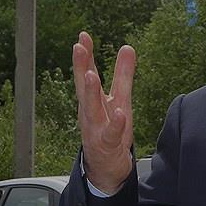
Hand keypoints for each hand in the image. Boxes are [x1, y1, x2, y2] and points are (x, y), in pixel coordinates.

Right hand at [72, 32, 134, 193]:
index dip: (85, 55)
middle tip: (78, 48)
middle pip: (84, 87)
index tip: (83, 36)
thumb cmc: (110, 132)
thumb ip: (123, 74)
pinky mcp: (107, 146)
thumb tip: (127, 47)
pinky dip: (115, 124)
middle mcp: (90, 113)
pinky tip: (120, 113)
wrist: (106, 169)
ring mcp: (96, 129)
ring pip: (91, 110)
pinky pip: (111, 134)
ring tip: (90, 75)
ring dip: (90, 92)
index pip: (87, 73)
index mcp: (93, 100)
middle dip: (80, 67)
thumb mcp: (120, 99)